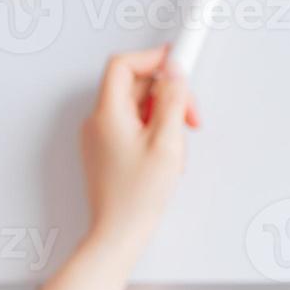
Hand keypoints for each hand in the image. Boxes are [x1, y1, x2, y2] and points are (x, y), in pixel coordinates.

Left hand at [80, 44, 199, 250]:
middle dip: (169, 95)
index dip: (153, 58)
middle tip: (191, 116)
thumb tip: (173, 73)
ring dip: (166, 118)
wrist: (119, 231)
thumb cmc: (137, 196)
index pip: (123, 65)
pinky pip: (136, 127)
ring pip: (140, 107)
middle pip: (136, 86)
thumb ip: (172, 101)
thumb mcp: (166, 142)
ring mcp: (102, 136)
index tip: (180, 59)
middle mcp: (99, 122)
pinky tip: (167, 157)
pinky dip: (157, 133)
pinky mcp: (109, 149)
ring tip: (176, 148)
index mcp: (106, 114)